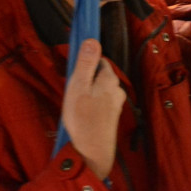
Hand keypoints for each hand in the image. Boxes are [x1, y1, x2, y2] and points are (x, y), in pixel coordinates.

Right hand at [61, 39, 125, 179]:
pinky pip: (101, 101)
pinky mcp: (112, 116)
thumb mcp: (79, 85)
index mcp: (110, 79)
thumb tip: (92, 39)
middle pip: (100, 74)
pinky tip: (83, 114)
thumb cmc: (82, 117)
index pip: (100, 60)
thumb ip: (86, 62)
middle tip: (72, 90)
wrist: (92, 152)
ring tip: (76, 104)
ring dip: (89, 92)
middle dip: (86, 78)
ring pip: (100, 89)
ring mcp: (116, 104)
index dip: (86, 63)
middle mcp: (117, 89)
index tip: (74, 73)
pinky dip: (92, 104)